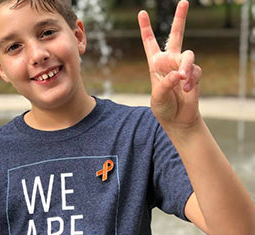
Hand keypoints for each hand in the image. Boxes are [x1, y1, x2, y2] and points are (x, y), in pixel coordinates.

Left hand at [138, 0, 201, 128]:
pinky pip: (195, 70)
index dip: (146, 29)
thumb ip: (165, 84)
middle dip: (180, 19)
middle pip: (176, 36)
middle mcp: (170, 62)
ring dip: (185, 67)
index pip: (150, 43)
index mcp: (155, 64)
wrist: (177, 120)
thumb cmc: (163, 108)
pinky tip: (187, 89)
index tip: (142, 13)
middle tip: (184, 1)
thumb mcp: (157, 97)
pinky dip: (191, 80)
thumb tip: (178, 73)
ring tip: (183, 80)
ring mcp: (183, 67)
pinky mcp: (194, 75)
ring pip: (188, 55)